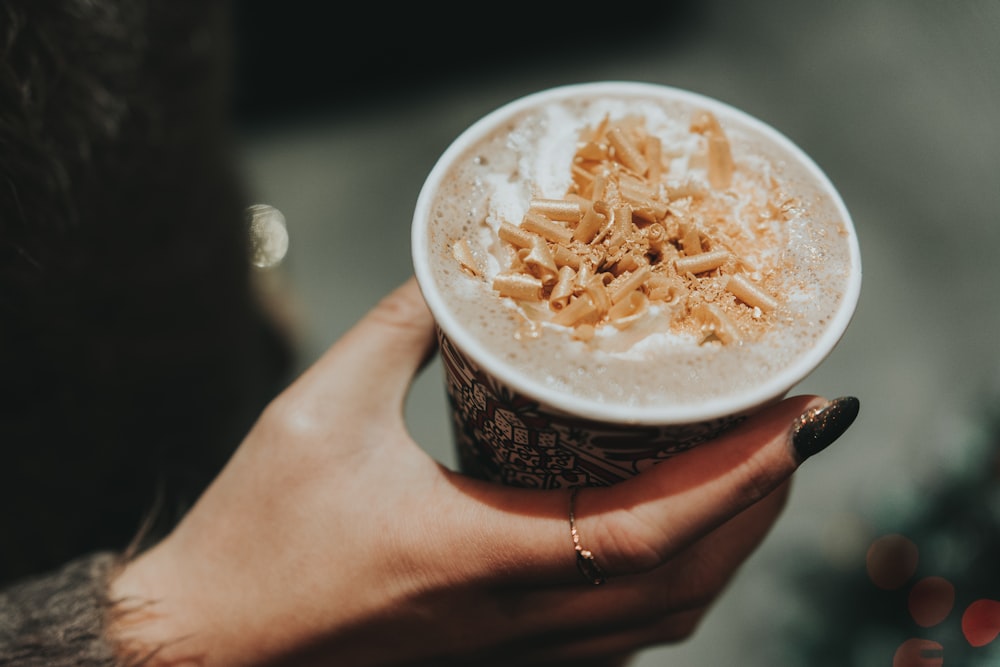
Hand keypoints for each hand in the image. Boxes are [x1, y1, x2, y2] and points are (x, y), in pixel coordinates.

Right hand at [109, 277, 857, 666]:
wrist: (205, 647)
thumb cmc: (254, 540)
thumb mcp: (320, 409)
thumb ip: (398, 330)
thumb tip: (458, 279)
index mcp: (484, 556)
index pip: (656, 527)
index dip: (744, 470)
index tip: (799, 411)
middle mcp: (518, 618)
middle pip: (689, 578)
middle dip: (762, 499)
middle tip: (795, 423)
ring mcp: (515, 650)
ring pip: (666, 617)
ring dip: (730, 544)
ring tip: (757, 471)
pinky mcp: (500, 656)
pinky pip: (623, 636)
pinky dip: (677, 585)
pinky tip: (680, 539)